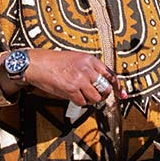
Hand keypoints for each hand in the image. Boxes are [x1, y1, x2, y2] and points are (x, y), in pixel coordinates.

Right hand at [0, 49, 126, 104]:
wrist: (37, 64)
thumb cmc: (55, 61)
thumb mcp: (76, 58)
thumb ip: (89, 68)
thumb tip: (101, 81)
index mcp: (90, 60)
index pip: (110, 74)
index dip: (117, 86)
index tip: (122, 94)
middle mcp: (87, 69)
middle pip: (105, 87)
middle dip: (103, 94)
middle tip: (98, 96)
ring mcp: (79, 79)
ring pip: (95, 97)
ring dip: (91, 100)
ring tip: (84, 96)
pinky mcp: (71, 89)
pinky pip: (83, 102)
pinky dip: (80, 102)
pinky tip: (75, 97)